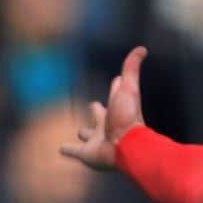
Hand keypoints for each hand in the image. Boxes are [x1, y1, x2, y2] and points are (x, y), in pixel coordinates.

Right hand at [60, 46, 146, 170]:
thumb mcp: (128, 88)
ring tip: (80, 133)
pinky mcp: (86, 153)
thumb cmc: (128, 117)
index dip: (116, 87)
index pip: (115, 93)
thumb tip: (142, 49)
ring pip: (87, 134)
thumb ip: (131, 69)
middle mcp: (105, 124)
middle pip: (99, 115)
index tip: (117, 80)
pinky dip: (67, 150)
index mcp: (115, 108)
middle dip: (96, 111)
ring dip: (83, 134)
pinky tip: (61, 149)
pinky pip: (74, 151)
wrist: (126, 146)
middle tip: (93, 106)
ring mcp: (95, 139)